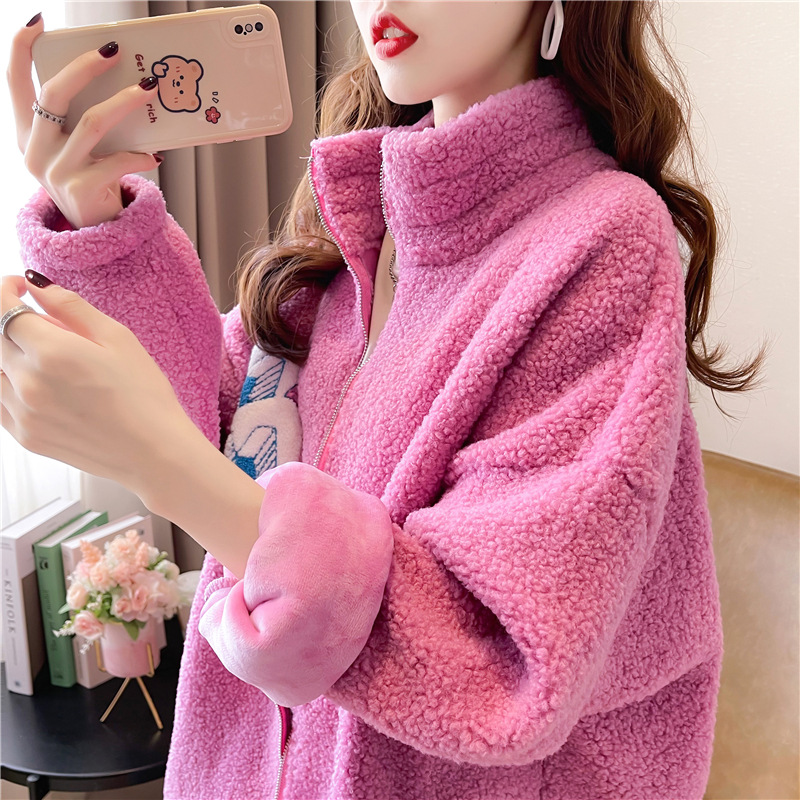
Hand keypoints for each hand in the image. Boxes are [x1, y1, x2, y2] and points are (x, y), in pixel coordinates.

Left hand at [0, 273, 189, 494]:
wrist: (155, 452)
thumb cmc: (145, 396)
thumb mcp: (119, 339)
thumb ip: (72, 308)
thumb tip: (38, 285)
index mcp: (52, 353)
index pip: (2, 310)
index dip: (6, 291)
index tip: (19, 287)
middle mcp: (29, 383)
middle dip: (13, 322)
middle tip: (44, 324)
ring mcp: (23, 413)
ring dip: (13, 356)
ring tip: (50, 360)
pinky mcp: (25, 437)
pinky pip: (0, 402)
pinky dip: (12, 386)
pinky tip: (46, 386)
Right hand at [8, 15, 160, 228]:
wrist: (95, 230)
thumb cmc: (91, 178)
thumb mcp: (75, 146)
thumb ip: (79, 117)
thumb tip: (114, 77)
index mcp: (27, 133)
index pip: (14, 82)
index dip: (20, 48)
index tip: (38, 21)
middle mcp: (34, 150)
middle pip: (54, 94)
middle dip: (85, 67)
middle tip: (113, 52)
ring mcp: (55, 170)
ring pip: (91, 123)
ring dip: (124, 103)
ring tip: (148, 90)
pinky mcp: (80, 188)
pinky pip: (116, 161)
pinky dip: (139, 156)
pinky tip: (154, 156)